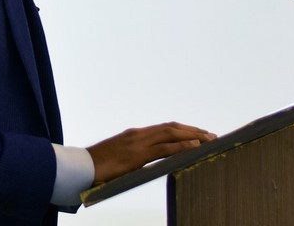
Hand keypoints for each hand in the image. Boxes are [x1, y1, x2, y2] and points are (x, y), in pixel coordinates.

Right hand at [86, 121, 216, 183]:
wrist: (82, 166)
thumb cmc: (97, 165)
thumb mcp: (118, 157)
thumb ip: (132, 156)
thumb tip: (141, 162)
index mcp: (134, 135)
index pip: (164, 128)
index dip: (182, 130)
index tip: (197, 133)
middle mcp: (139, 135)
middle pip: (171, 128)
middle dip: (192, 130)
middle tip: (210, 135)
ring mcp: (139, 143)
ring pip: (171, 134)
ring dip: (192, 136)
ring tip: (209, 139)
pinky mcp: (138, 155)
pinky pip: (165, 149)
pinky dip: (182, 147)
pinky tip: (195, 148)